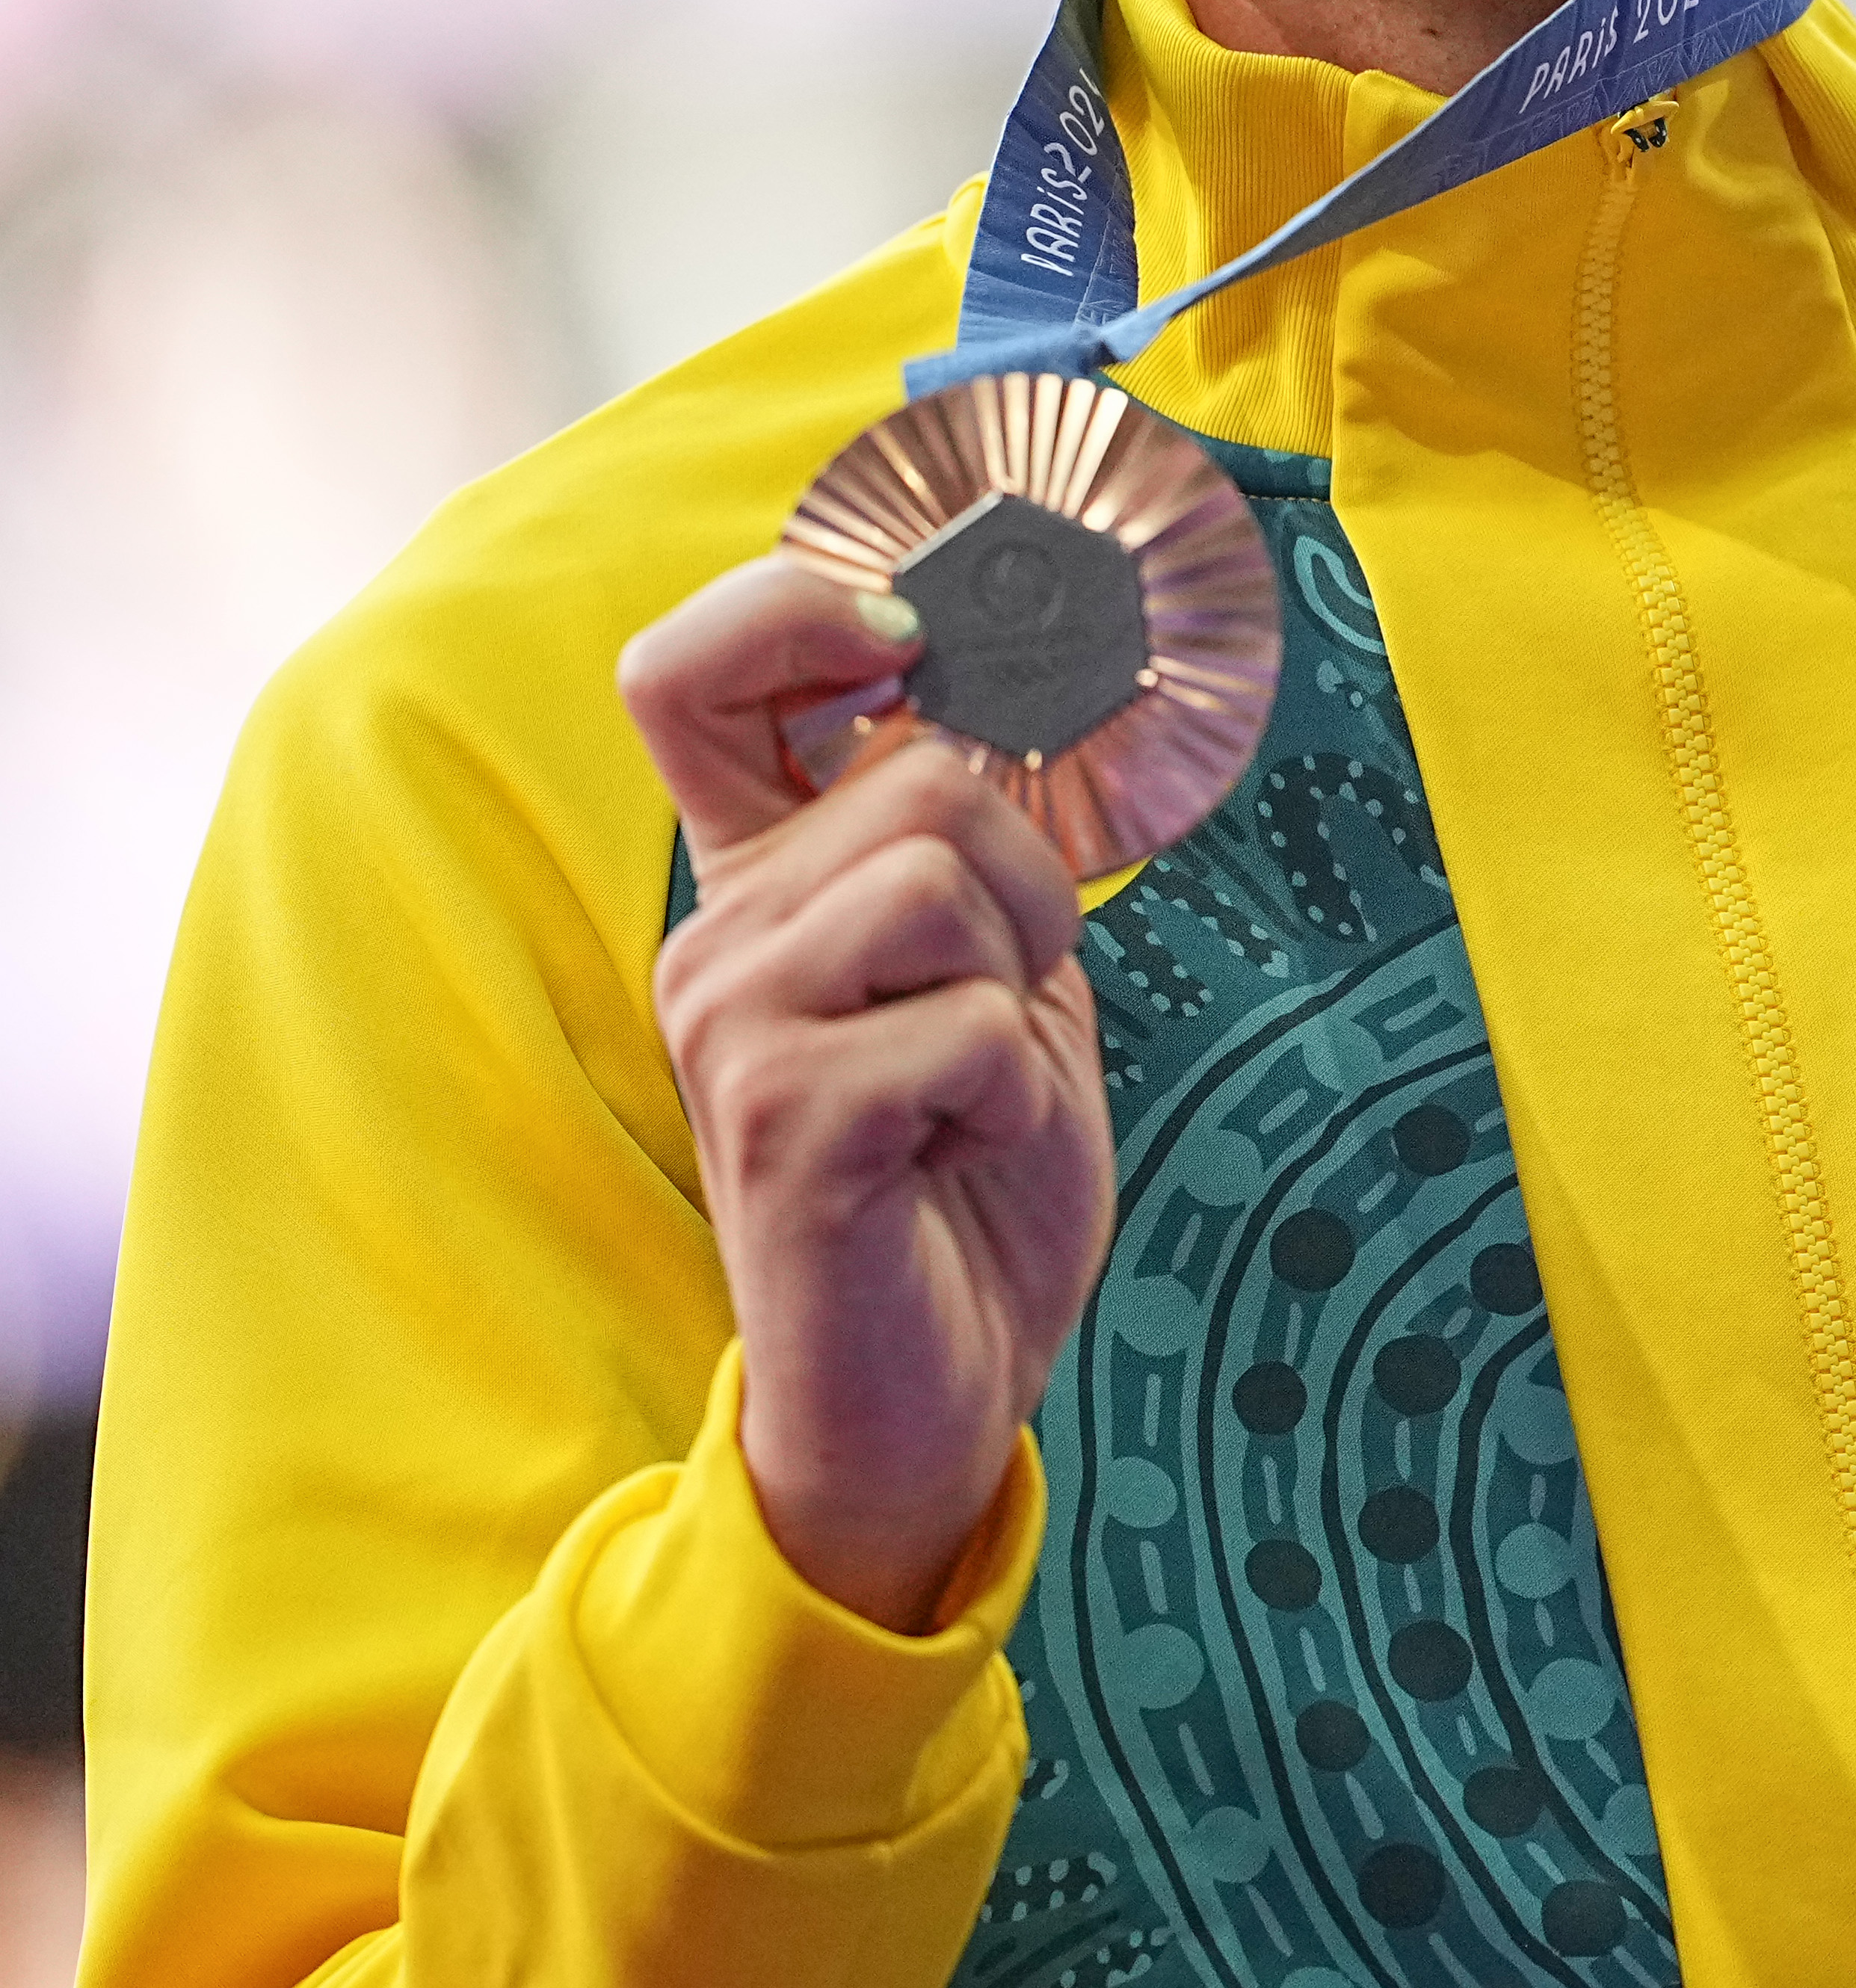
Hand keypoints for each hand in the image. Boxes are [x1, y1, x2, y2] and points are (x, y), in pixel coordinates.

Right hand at [627, 555, 1112, 1631]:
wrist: (944, 1380)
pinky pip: (966, 1022)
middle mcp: (717, 933)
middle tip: (1005, 1006)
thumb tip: (1002, 673)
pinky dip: (1014, 1087)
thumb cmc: (973, 1172)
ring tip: (974, 1082)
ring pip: (942, 876)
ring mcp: (728, 1019)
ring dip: (1021, 983)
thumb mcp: (1001, 971)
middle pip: (921, 773)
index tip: (911, 637)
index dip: (797, 607)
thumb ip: (975, 833)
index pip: (694, 672)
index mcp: (763, 883)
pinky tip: (960, 1150)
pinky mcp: (773, 1114)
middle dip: (1030, 881)